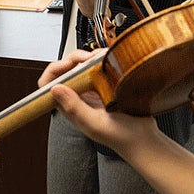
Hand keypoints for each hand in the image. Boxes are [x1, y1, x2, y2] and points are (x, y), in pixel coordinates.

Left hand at [38, 49, 157, 156]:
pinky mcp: (106, 84)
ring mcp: (93, 90)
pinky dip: (103, 59)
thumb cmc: (120, 136)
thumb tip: (55, 88)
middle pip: (66, 69)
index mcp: (70, 107)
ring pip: (83, 65)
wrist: (144, 137)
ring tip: (103, 56)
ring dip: (91, 57)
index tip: (70, 64)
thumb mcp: (94, 124)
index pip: (48, 85)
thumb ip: (74, 108)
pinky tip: (111, 59)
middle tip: (91, 57)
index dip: (55, 70)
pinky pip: (99, 66)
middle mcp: (79, 97)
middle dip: (76, 58)